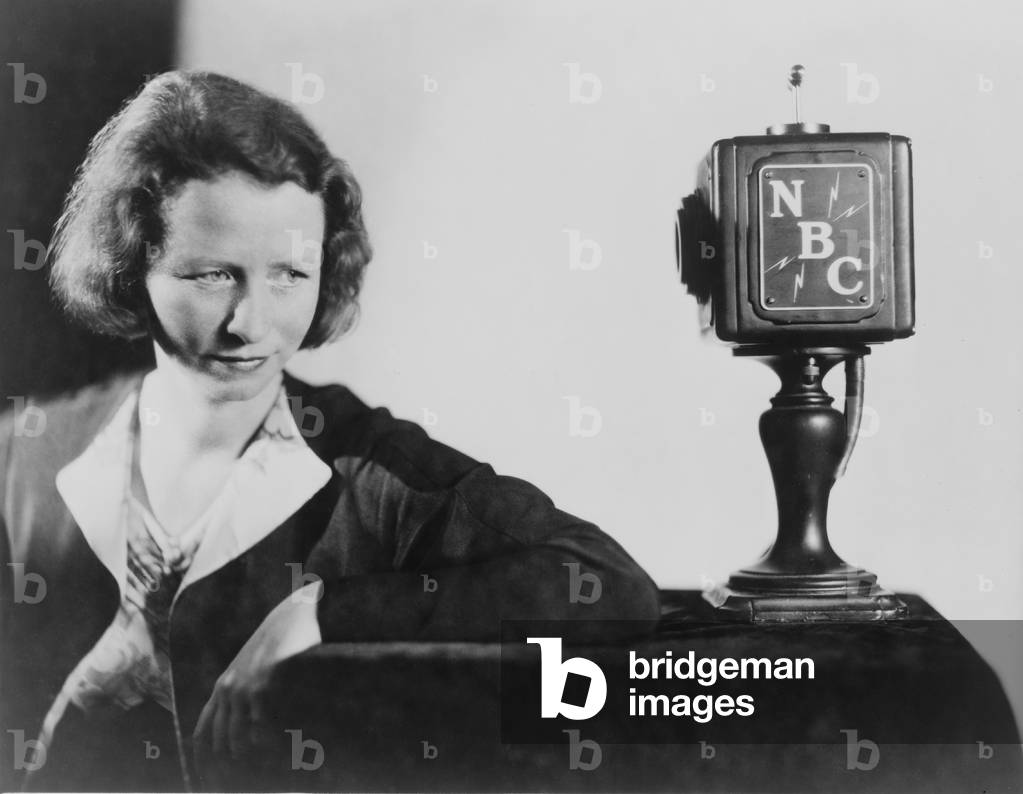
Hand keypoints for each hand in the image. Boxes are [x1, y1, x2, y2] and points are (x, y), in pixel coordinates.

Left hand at [192, 582, 321, 780]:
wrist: (293, 614)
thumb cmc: (278, 645)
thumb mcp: (253, 669)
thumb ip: (244, 694)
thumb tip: (247, 730)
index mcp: (222, 688)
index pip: (203, 737)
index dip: (204, 766)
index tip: (212, 787)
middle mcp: (228, 689)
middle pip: (219, 743)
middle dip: (227, 772)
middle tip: (239, 789)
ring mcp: (245, 686)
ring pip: (238, 738)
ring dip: (248, 761)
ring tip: (263, 778)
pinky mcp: (264, 681)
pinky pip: (260, 722)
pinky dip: (266, 742)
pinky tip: (275, 752)